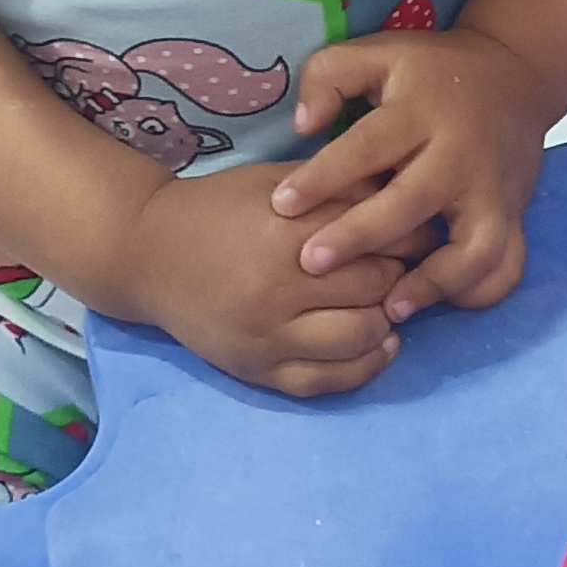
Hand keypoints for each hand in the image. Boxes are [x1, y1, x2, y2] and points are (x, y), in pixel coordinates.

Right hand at [119, 158, 411, 394]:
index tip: (417, 231)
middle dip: (402, 274)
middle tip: (408, 265)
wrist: (149, 255)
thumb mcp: (278, 185)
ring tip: (390, 303)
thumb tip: (405, 197)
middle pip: (377, 286)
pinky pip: (328, 381)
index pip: (378, 237)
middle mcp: (278, 290)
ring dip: (387, 319)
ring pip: (361, 337)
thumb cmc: (219, 209)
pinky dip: (365, 366)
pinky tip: (380, 343)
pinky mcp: (258, 370)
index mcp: (285, 233)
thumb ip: (338, 191)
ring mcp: (267, 337)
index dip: (409, 234)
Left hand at [267, 20, 548, 320]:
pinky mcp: (515, 214)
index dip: (324, 176)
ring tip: (389, 308)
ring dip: (435, 282)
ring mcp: (494, 190)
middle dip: (363, 236)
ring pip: (475, 246)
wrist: (515, 76)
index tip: (282, 205)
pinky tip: (443, 305)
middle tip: (313, 263)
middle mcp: (461, 154)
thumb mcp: (378, 53)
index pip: (367, 146)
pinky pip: (508, 263)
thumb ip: (329, 77)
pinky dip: (482, 291)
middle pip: (414, 201)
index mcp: (420, 112)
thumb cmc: (429, 72)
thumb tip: (302, 125)